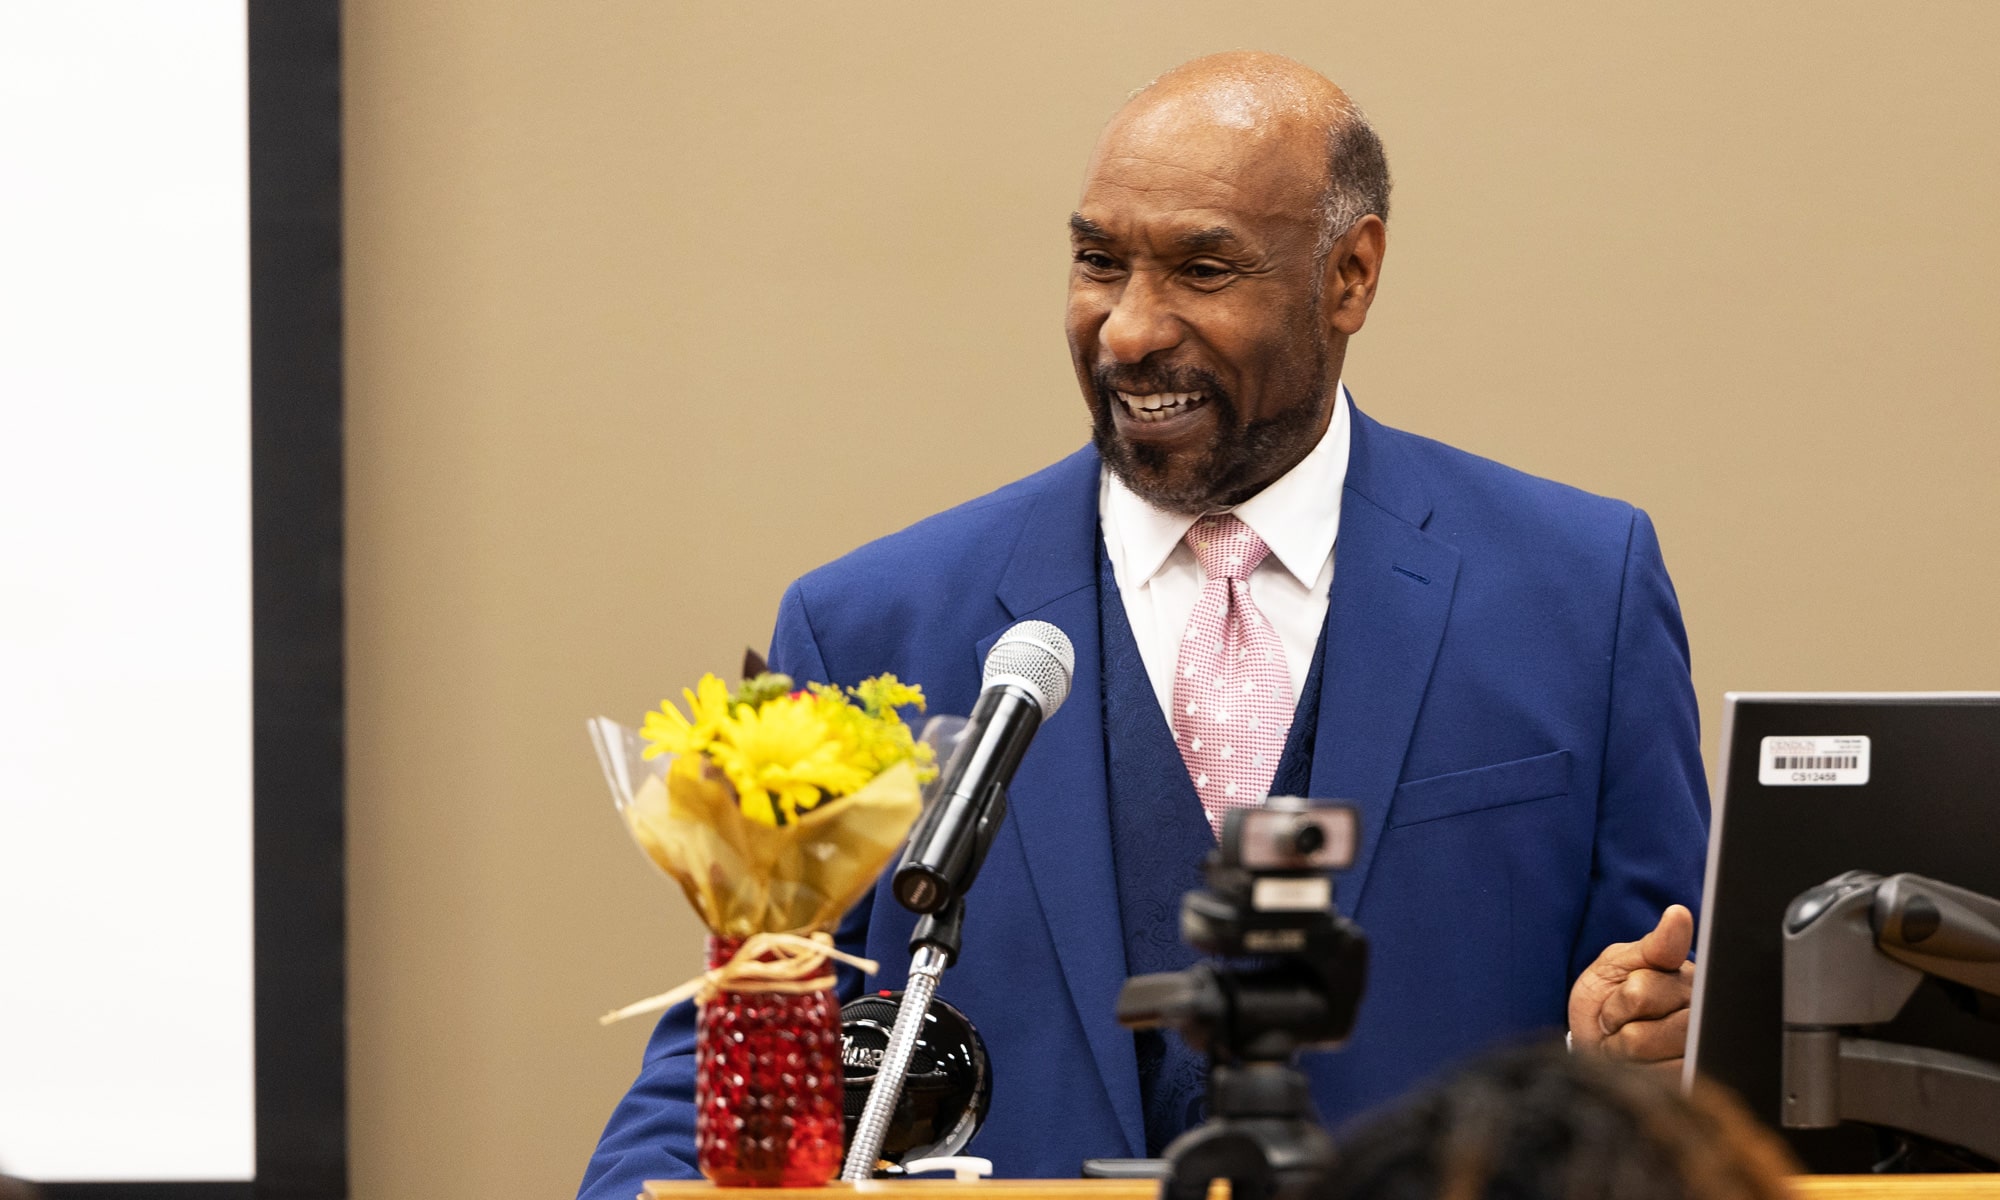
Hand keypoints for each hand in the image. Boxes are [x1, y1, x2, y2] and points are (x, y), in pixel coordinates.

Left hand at [1568, 904, 1694, 1071]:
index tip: (1626, 994)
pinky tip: (1641, 1065)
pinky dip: (1632, 1069)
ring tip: (1626, 1041)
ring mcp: (1698, 1046)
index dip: (1626, 993)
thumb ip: (1654, 946)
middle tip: (1618, 1019)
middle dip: (1614, 1013)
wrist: (1603, 1046)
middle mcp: (1701, 1009)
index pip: (1653, 971)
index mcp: (1686, 975)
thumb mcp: (1621, 962)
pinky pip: (1651, 1072)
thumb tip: (1680, 914)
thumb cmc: (1611, 996)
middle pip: (1639, 1000)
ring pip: (1640, 1040)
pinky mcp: (1689, 1077)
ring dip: (1619, 1045)